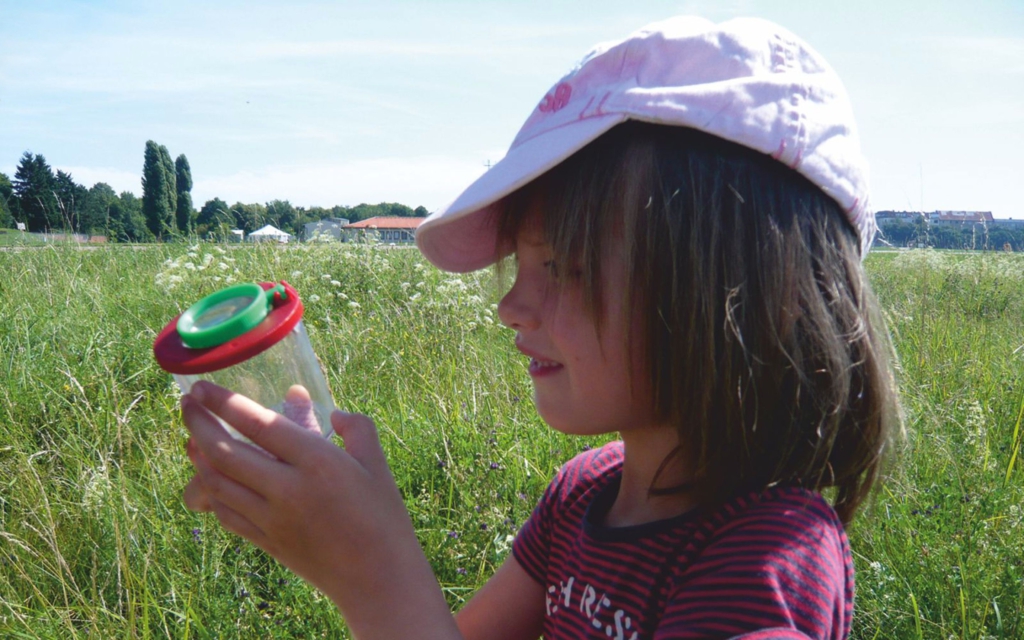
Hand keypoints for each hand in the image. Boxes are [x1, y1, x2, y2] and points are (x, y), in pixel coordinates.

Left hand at [181, 381, 459, 638]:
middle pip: (224, 452)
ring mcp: (272, 518)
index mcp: (317, 462)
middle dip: (198, 424)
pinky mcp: (266, 541)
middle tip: (186, 405)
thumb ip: (356, 428)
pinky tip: (209, 478)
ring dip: (196, 457)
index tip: (202, 387)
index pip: (258, 424)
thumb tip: (332, 412)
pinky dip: (210, 492)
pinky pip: (224, 513)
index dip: (224, 402)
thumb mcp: (376, 463)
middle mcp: (287, 489)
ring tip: (191, 437)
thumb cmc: (383, 515)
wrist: (377, 577)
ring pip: (216, 484)